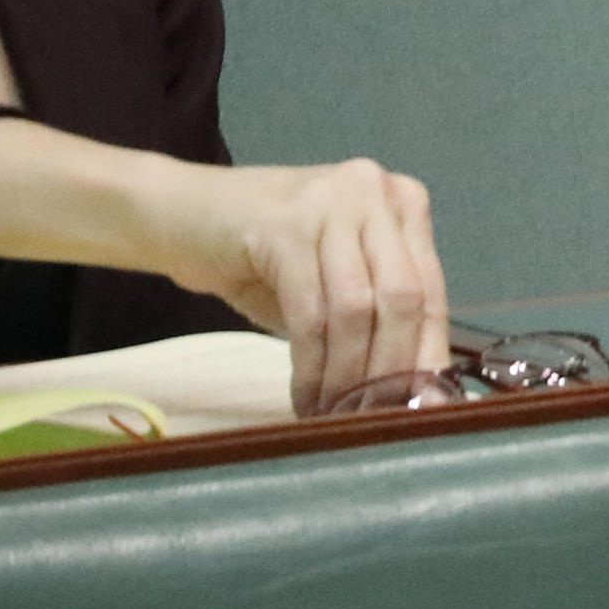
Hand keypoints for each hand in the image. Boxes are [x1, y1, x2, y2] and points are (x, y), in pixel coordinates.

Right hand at [161, 157, 450, 414]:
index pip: (431, 290)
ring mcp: (331, 202)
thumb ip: (377, 320)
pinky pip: (309, 310)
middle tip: (375, 416)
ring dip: (346, 373)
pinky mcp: (284, 224)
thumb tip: (418, 389)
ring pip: (355, 308)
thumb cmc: (262, 256)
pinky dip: (311, 362)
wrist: (176, 216)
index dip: (429, 353)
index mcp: (403, 203)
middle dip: (389, 368)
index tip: (429, 405)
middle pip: (402, 298)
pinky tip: (306, 394)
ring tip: (334, 412)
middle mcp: (376, 192)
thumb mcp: (335, 282)